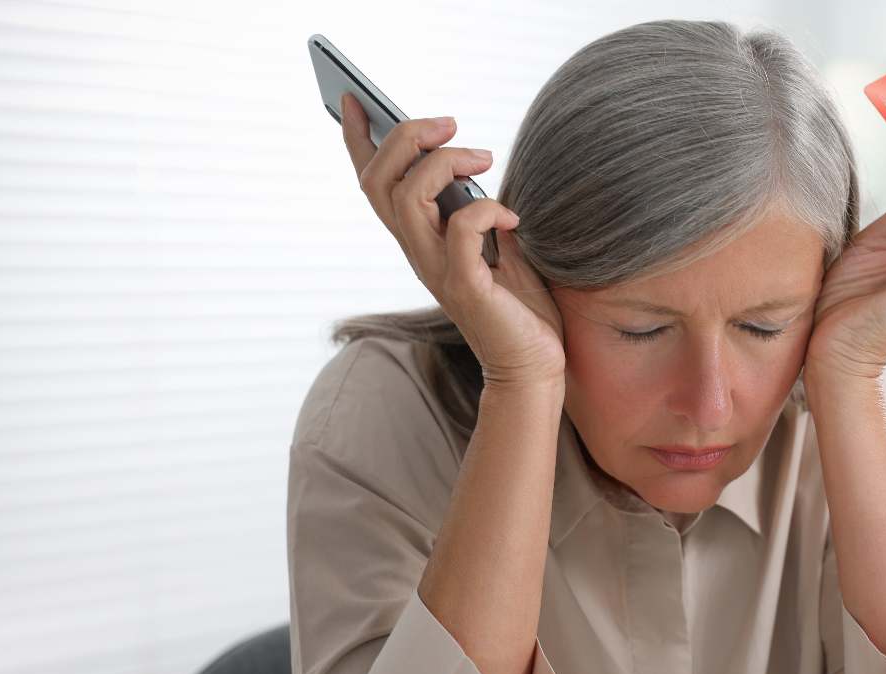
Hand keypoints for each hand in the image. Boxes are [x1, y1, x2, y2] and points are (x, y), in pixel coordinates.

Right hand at [339, 93, 565, 388]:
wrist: (533, 365)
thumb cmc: (519, 306)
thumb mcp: (497, 244)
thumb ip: (479, 210)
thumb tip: (476, 165)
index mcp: (420, 239)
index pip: (374, 183)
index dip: (357, 139)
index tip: (351, 97)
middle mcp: (418, 252)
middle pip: (380, 181)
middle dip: (406, 137)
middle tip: (450, 124)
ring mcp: (438, 271)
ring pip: (408, 198)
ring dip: (445, 163)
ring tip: (485, 159)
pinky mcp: (465, 288)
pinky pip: (459, 234)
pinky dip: (485, 211)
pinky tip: (511, 218)